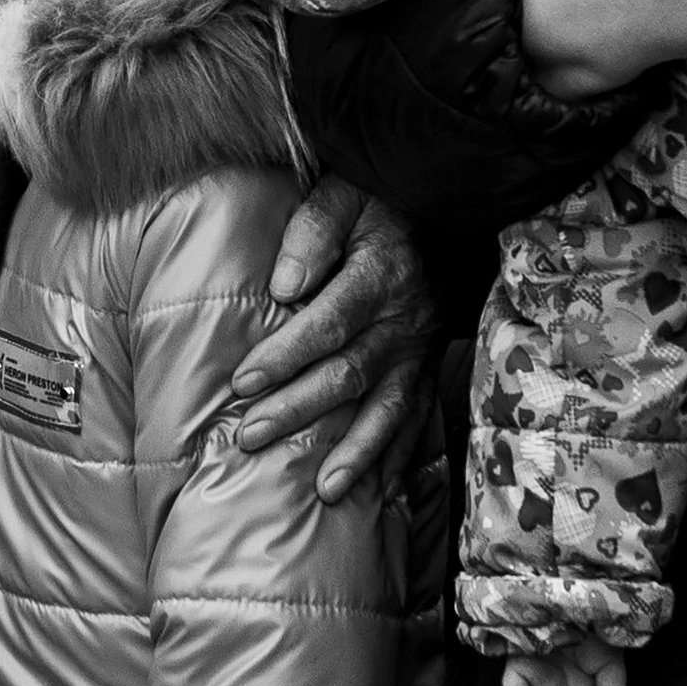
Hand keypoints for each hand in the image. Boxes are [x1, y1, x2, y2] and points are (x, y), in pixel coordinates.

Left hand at [232, 174, 437, 500]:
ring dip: (359, 451)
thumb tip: (284, 286)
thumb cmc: (382, 200)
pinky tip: (386, 491)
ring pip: (391, 406)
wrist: (444, 201)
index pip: (329, 322)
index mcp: (380, 273)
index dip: (285, 355)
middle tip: (252, 436)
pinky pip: (421, 415)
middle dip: (300, 408)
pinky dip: (403, 455)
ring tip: (326, 489)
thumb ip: (314, 231)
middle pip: (350, 372)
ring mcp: (422, 346)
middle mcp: (405, 319)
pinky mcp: (431, 362)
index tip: (242, 383)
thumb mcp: (345, 194)